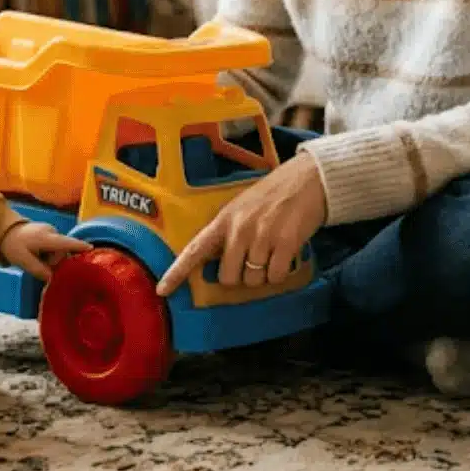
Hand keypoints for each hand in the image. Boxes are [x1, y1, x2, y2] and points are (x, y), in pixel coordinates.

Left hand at [0, 222, 90, 281]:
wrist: (6, 232)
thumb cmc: (14, 246)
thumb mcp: (23, 261)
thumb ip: (39, 270)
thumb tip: (52, 278)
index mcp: (45, 238)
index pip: (65, 242)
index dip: (78, 246)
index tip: (91, 248)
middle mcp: (51, 232)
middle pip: (62, 252)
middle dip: (54, 262)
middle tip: (38, 264)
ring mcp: (51, 231)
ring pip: (59, 250)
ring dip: (51, 258)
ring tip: (36, 257)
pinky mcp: (50, 232)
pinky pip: (55, 247)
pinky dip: (49, 253)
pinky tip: (38, 253)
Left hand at [155, 152, 326, 296]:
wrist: (307, 179)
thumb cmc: (272, 197)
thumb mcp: (241, 209)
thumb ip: (226, 233)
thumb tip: (215, 264)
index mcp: (224, 220)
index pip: (194, 250)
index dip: (177, 273)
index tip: (162, 291)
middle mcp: (239, 229)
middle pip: (228, 277)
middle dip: (240, 275)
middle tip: (253, 258)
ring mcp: (262, 236)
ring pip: (253, 280)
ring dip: (263, 274)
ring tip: (272, 250)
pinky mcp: (285, 243)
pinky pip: (275, 277)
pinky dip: (280, 273)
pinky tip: (285, 254)